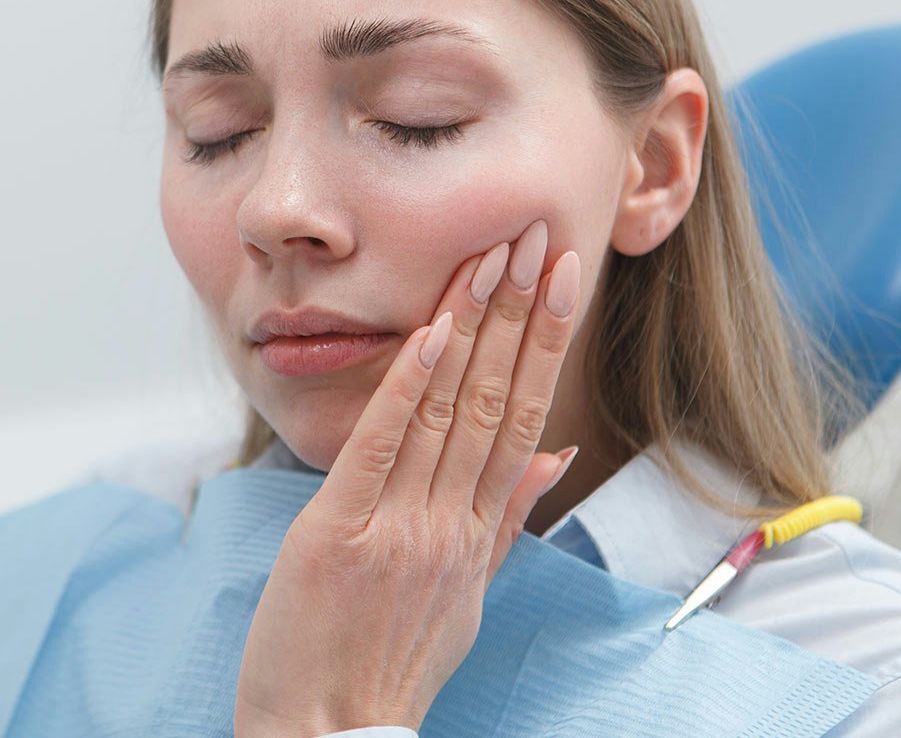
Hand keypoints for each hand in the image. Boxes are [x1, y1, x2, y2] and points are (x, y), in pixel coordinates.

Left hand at [234, 220, 580, 736]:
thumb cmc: (394, 661)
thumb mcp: (469, 594)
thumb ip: (508, 518)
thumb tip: (555, 453)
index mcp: (480, 531)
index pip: (523, 417)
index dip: (544, 343)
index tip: (562, 280)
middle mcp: (451, 521)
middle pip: (493, 398)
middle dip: (518, 314)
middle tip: (536, 239)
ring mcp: (399, 525)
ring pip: (446, 409)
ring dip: (471, 327)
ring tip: (492, 258)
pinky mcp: (338, 531)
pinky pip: (380, 445)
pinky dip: (406, 385)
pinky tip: (431, 329)